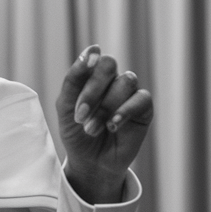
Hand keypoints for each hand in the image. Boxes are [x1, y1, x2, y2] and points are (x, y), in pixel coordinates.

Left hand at [56, 45, 152, 203]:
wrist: (90, 162)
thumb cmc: (76, 133)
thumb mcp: (66, 108)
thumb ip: (74, 79)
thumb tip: (94, 49)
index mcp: (91, 77)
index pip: (93, 59)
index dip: (87, 64)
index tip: (83, 70)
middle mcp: (112, 80)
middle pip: (109, 65)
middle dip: (92, 90)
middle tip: (80, 117)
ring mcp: (129, 93)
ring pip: (125, 82)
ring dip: (105, 108)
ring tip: (92, 129)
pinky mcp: (144, 109)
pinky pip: (141, 99)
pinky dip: (124, 112)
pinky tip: (112, 126)